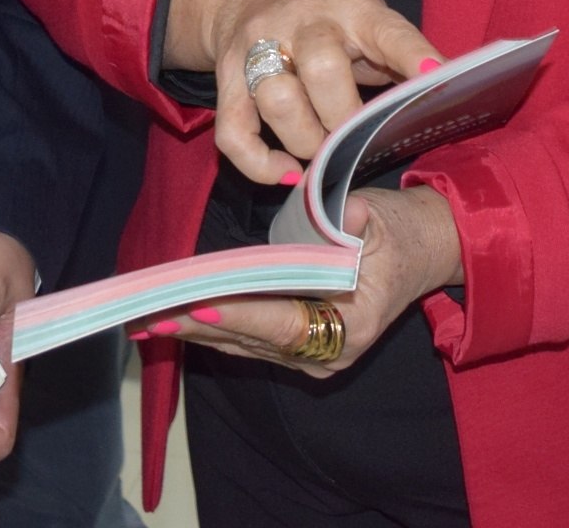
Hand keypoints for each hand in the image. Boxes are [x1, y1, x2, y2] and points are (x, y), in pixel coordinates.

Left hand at [140, 188, 461, 377]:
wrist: (422, 251)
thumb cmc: (399, 232)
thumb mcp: (382, 220)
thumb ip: (357, 218)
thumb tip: (346, 211)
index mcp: (352, 326)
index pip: (286, 322)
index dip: (244, 314)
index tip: (202, 306)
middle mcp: (327, 352)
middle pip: (254, 339)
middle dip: (200, 325)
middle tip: (149, 314)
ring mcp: (310, 356)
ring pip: (243, 345)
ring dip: (195, 332)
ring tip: (146, 320)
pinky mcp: (295, 347)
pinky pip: (247, 340)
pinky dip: (210, 329)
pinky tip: (172, 321)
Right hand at [168, 0, 440, 184]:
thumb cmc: (325, 16)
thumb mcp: (365, 18)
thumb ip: (395, 55)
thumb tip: (442, 102)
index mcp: (350, 7)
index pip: (386, 30)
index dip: (411, 54)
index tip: (436, 76)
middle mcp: (301, 22)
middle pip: (323, 68)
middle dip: (344, 119)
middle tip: (355, 141)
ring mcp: (257, 48)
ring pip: (276, 98)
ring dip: (306, 140)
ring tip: (324, 155)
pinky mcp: (226, 80)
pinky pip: (234, 132)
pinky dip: (259, 163)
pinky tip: (287, 172)